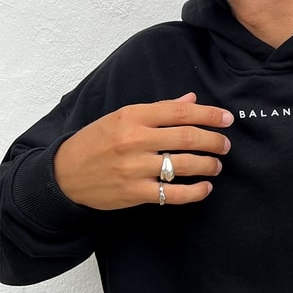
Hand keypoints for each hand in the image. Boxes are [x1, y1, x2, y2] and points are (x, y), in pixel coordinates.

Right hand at [53, 93, 232, 208]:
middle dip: (214, 141)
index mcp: (134, 116)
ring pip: (184, 165)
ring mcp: (135, 168)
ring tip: (217, 165)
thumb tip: (192, 99)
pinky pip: (172, 193)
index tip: (227, 119)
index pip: (181, 112)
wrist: (64, 174)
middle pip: (188, 137)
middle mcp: (136, 140)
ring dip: (208, 165)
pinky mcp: (134, 192)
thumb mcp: (123, 116)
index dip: (209, 114)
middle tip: (226, 145)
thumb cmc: (97, 140)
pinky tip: (205, 188)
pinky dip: (194, 192)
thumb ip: (160, 109)